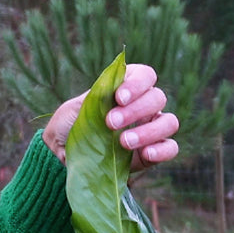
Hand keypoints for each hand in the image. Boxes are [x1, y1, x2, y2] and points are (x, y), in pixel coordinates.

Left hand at [43, 63, 178, 170]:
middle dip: (136, 110)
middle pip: (158, 98)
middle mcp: (143, 106)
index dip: (137, 84)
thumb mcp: (76, 107)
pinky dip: (162, 150)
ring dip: (149, 131)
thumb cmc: (69, 126)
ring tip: (124, 142)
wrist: (61, 157)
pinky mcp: (151, 154)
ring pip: (169, 122)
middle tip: (111, 123)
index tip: (118, 98)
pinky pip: (171, 148)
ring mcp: (150, 130)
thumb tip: (114, 88)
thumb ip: (97, 96)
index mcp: (126, 88)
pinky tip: (145, 154)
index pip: (145, 75)